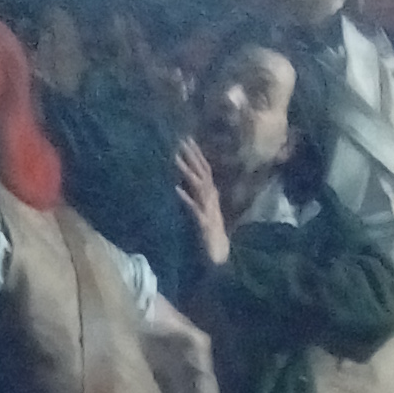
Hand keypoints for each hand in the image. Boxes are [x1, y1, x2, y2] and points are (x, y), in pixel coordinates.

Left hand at [174, 137, 229, 265]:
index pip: (205, 169)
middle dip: (193, 156)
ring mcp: (208, 209)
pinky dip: (186, 197)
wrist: (218, 253)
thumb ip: (196, 195)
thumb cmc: (209, 232)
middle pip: (203, 172)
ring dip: (187, 171)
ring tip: (175, 158)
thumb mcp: (202, 208)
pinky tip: (176, 189)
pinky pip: (193, 208)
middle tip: (182, 140)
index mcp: (211, 194)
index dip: (197, 154)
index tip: (187, 139)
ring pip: (198, 185)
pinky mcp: (203, 222)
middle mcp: (211, 198)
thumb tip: (186, 181)